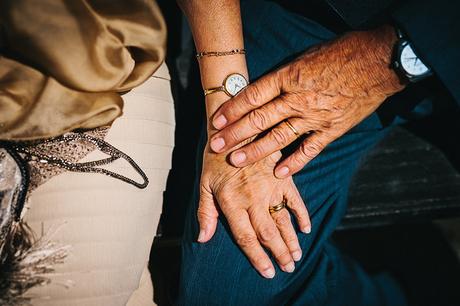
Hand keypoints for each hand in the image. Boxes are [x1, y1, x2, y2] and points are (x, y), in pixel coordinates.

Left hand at [197, 143, 310, 277]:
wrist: (235, 128)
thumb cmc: (216, 158)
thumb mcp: (204, 184)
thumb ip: (206, 213)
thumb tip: (203, 238)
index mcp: (232, 202)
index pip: (247, 238)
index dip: (258, 258)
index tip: (268, 272)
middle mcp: (253, 198)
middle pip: (269, 234)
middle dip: (279, 254)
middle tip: (288, 269)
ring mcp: (270, 187)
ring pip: (283, 220)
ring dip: (291, 241)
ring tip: (296, 257)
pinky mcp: (282, 176)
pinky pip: (295, 200)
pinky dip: (302, 215)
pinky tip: (306, 229)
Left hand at [208, 25, 405, 177]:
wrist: (379, 60)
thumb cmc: (342, 52)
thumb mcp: (306, 57)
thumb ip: (285, 76)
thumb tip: (264, 89)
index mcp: (289, 77)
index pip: (253, 95)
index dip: (232, 109)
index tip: (216, 120)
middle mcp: (298, 100)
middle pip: (259, 119)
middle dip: (235, 133)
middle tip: (216, 145)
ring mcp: (314, 117)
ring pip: (278, 137)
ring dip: (255, 151)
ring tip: (235, 160)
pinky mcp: (331, 129)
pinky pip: (309, 150)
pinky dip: (294, 163)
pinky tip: (279, 173)